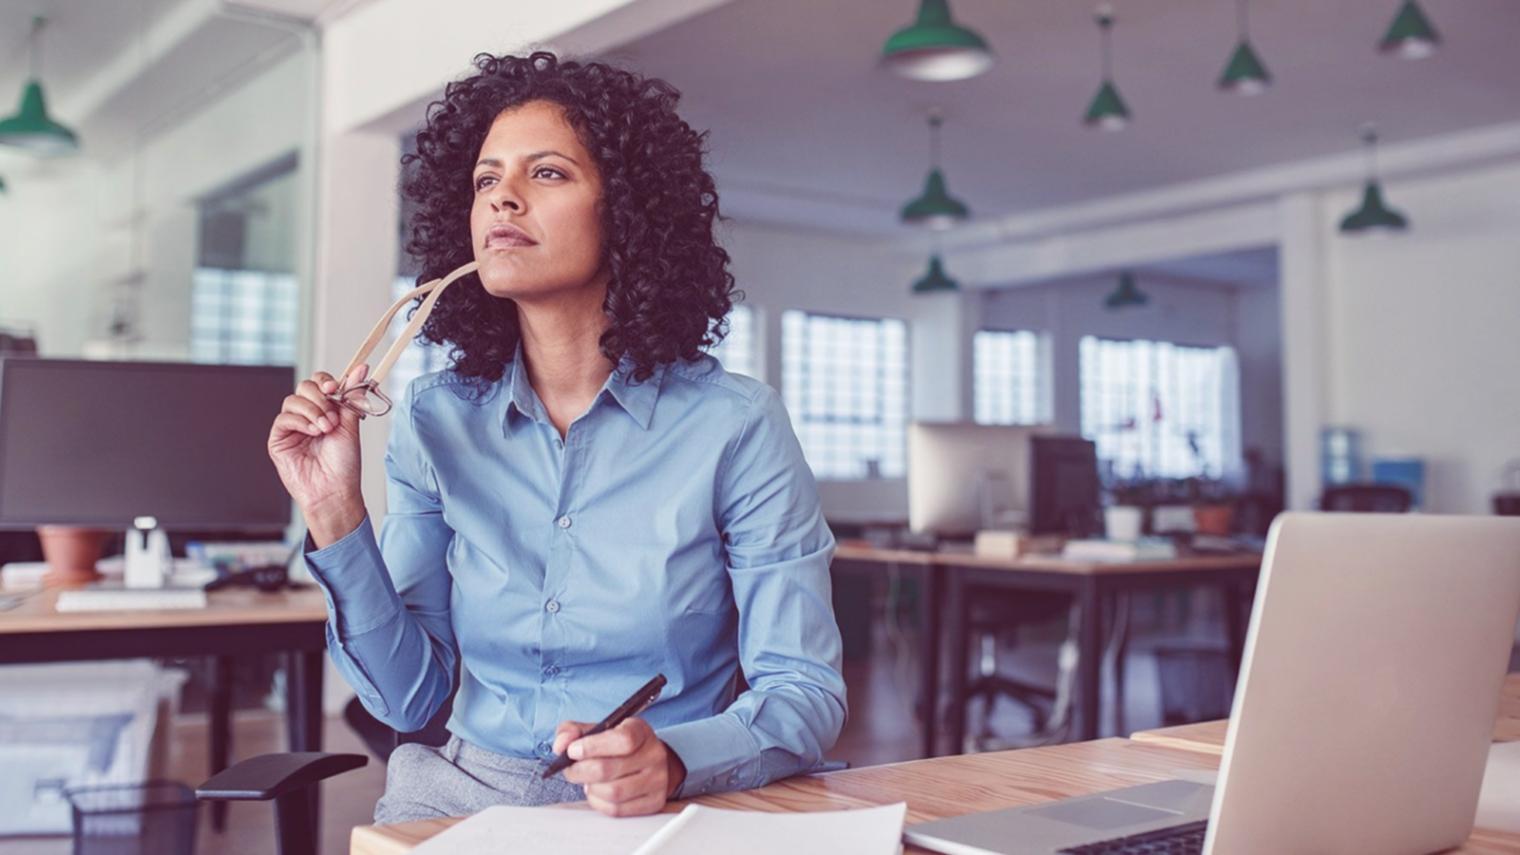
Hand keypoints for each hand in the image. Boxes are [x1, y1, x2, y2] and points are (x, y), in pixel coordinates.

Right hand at [267, 364, 367, 544]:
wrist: (334, 490)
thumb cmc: (344, 463)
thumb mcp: (351, 425)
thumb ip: (352, 396)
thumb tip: (360, 368)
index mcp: (326, 410)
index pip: (320, 383)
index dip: (326, 381)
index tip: (335, 387)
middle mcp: (308, 416)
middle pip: (304, 386)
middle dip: (320, 397)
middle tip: (332, 416)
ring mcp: (292, 427)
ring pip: (293, 400)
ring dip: (312, 410)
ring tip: (326, 428)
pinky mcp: (279, 439)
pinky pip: (284, 418)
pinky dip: (300, 421)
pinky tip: (313, 432)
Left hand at [553, 718, 686, 816]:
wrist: (648, 762)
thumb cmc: (617, 745)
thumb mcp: (596, 729)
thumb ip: (572, 732)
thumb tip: (561, 745)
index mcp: (640, 730)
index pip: (623, 739)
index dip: (592, 747)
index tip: (573, 751)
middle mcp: (654, 754)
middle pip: (609, 769)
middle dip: (580, 771)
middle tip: (571, 770)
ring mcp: (657, 780)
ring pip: (613, 793)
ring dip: (590, 788)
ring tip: (587, 781)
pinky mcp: (653, 801)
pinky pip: (617, 809)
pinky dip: (599, 802)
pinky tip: (597, 792)